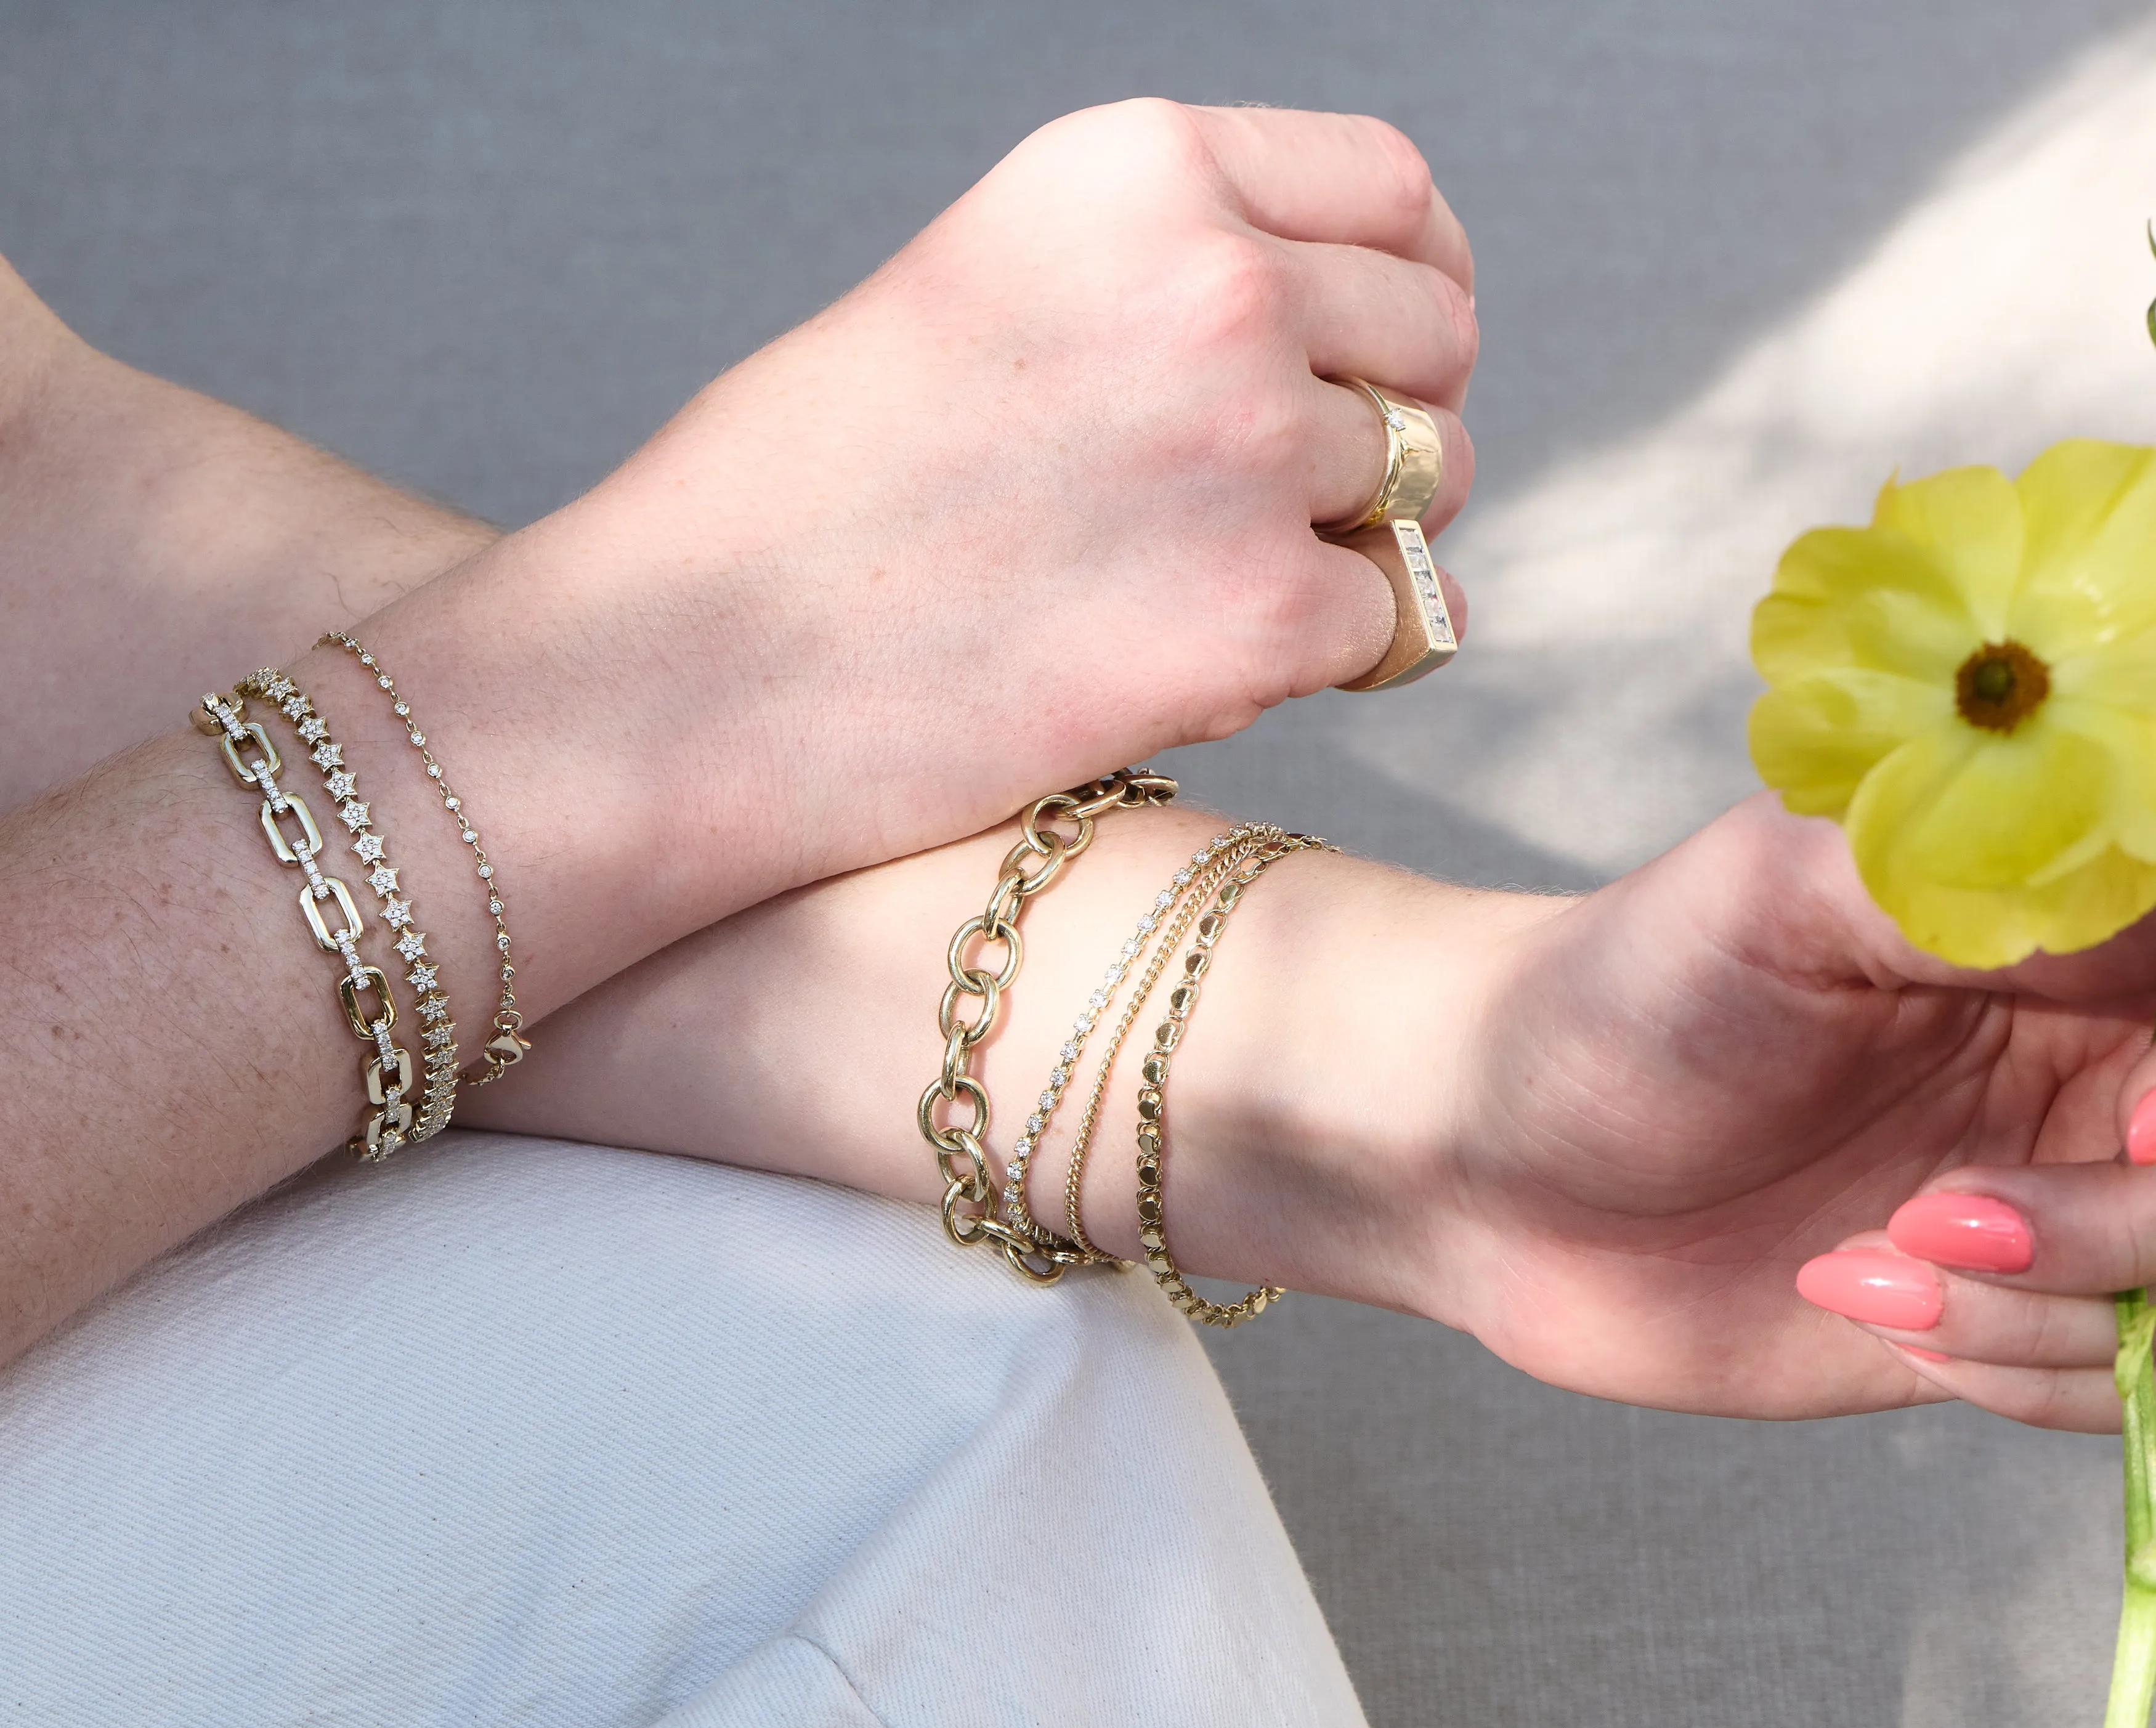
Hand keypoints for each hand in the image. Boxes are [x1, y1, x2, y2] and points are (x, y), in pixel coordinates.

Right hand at [373, 98, 1476, 936]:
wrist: (687, 673)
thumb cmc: (802, 506)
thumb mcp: (983, 296)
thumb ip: (1158, 286)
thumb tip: (1330, 347)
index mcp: (1136, 169)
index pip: (1392, 193)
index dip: (1412, 285)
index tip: (1385, 359)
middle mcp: (1215, 282)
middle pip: (1435, 343)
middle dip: (1395, 425)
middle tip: (1305, 509)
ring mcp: (1246, 449)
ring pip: (1424, 491)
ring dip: (1355, 547)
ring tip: (1218, 595)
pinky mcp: (1257, 618)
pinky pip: (1395, 623)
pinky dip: (1325, 659)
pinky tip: (1209, 672)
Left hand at [1376, 793, 2155, 1424]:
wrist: (1483, 1160)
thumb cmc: (1617, 998)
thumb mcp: (1779, 896)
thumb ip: (1970, 879)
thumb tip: (2139, 857)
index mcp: (2074, 943)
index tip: (2111, 1129)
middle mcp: (2090, 1071)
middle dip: (2124, 1226)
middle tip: (1940, 1211)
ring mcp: (2057, 1207)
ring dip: (2049, 1307)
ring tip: (1871, 1256)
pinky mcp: (1999, 1321)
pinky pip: (2107, 1386)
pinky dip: (2012, 1367)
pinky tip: (1857, 1297)